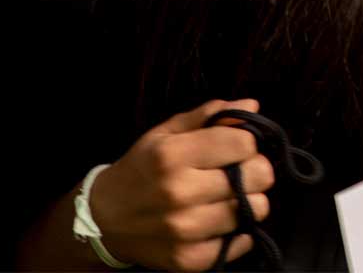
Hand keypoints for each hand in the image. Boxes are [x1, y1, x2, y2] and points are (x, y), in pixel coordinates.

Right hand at [84, 99, 274, 271]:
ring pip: (257, 209)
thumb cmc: (141, 169)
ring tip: (230, 197)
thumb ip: (209, 117)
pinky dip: (239, 231)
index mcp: (172, 155)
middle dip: (256, 170)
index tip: (239, 147)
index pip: (244, 143)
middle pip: (258, 176)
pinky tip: (220, 220)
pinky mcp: (190, 259)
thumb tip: (251, 104)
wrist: (104, 219)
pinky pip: (242, 242)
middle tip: (241, 172)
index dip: (248, 142)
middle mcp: (179, 193)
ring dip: (249, 201)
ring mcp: (185, 230)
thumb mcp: (166, 133)